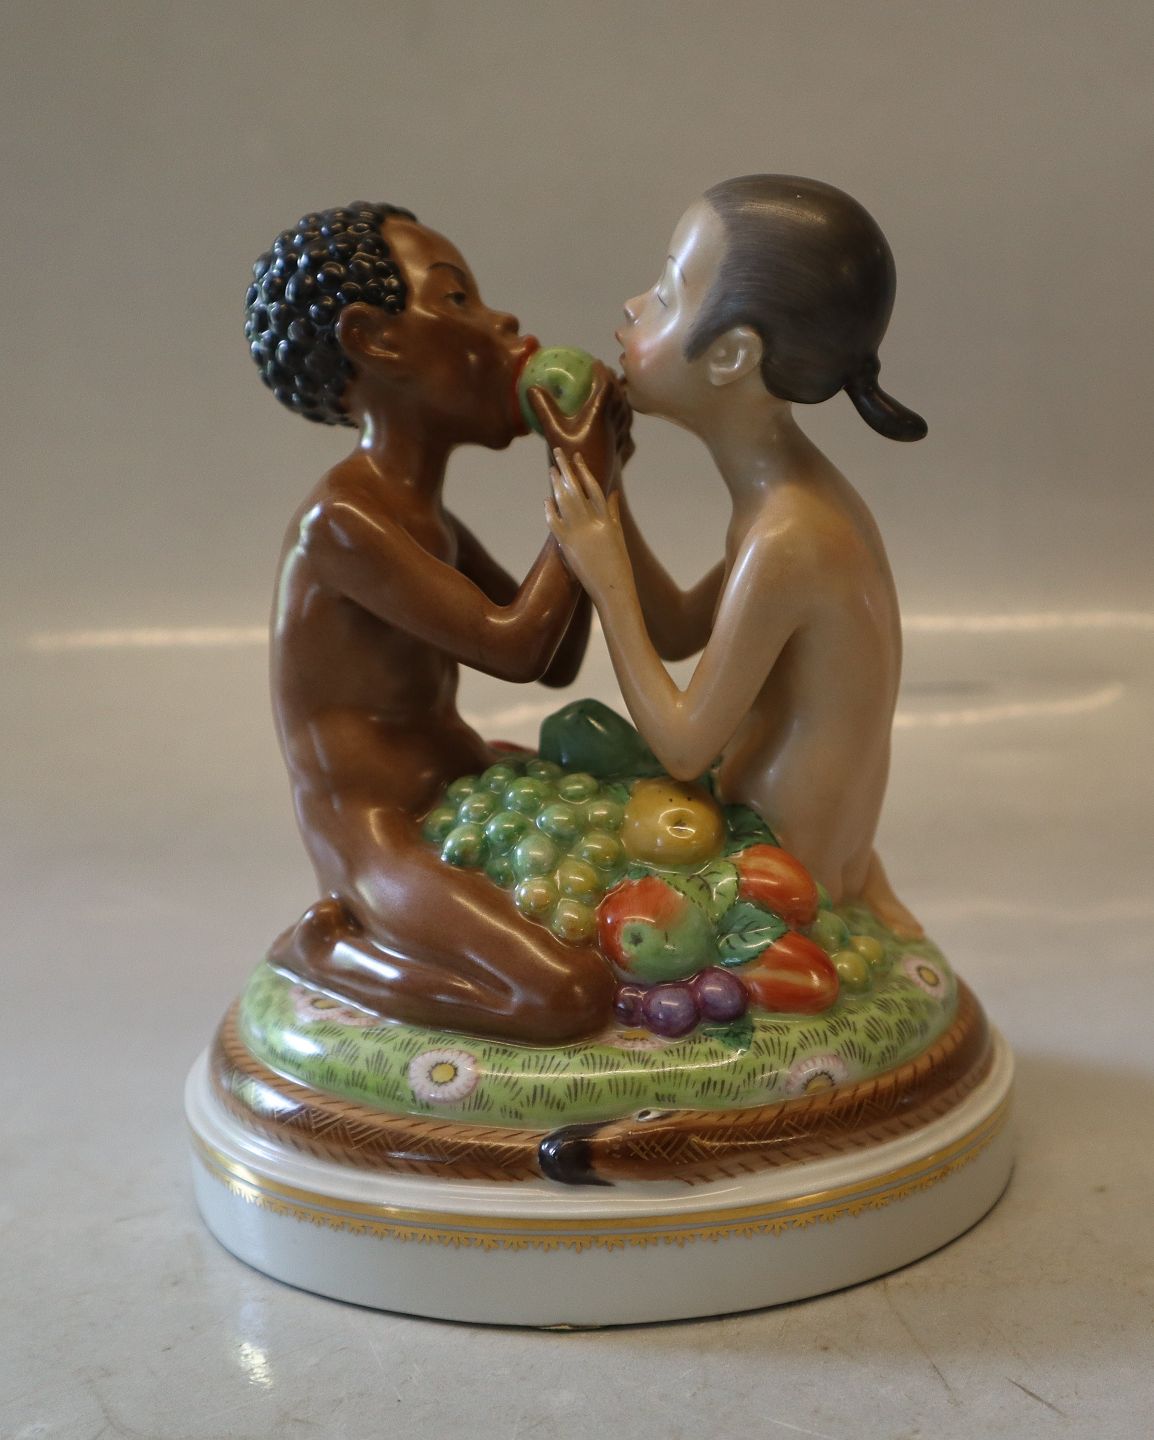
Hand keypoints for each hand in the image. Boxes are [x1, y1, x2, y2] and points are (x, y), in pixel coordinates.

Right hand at [528, 364, 632, 496]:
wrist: (587, 489)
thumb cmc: (569, 461)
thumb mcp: (552, 433)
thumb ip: (543, 409)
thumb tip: (531, 388)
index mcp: (599, 415)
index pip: (605, 386)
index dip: (600, 372)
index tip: (594, 363)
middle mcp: (612, 423)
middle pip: (619, 394)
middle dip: (613, 380)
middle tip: (604, 372)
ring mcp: (617, 436)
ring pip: (625, 410)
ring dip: (620, 396)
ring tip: (613, 390)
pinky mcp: (618, 448)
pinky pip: (625, 426)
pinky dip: (622, 414)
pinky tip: (616, 418)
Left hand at [545, 448, 630, 600]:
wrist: (613, 589)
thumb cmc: (618, 563)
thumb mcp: (618, 534)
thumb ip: (613, 512)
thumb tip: (613, 493)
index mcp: (607, 518)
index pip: (593, 487)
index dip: (584, 470)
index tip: (576, 456)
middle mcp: (593, 522)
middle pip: (576, 488)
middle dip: (566, 469)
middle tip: (557, 452)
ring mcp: (579, 533)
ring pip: (565, 501)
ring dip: (556, 484)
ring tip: (551, 470)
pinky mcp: (568, 545)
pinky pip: (555, 522)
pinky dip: (550, 509)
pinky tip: (547, 499)